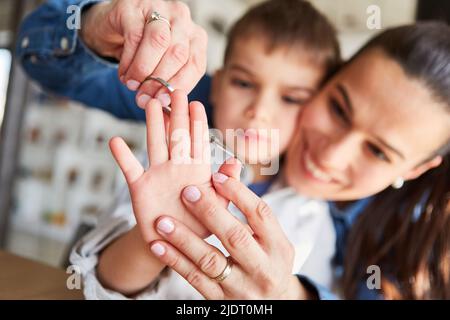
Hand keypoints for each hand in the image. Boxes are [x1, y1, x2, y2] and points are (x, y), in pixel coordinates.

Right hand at [80, 0, 206, 102]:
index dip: (180, 86)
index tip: (164, 103)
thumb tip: (168, 108)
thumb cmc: (142, 52)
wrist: (112, 28)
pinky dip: (128, 61)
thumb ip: (169, 82)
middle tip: (144, 99)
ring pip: (158, 42)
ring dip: (144, 70)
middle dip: (160, 81)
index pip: (195, 64)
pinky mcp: (134, 5)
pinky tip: (124, 74)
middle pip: (178, 53)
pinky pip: (134, 37)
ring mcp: (159, 8)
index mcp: (195, 37)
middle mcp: (182, 19)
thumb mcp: (162, 67)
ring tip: (133, 86)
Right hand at [109, 90, 215, 242]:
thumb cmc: (200, 224)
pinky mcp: (140, 188)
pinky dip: (122, 156)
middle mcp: (177, 167)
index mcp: (197, 170)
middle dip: (177, 114)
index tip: (196, 103)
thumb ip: (226, 186)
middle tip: (175, 91)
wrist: (175, 244)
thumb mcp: (219, 207)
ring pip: (155, 144)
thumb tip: (234, 162)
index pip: (198, 141)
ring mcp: (157, 175)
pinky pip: (129, 169)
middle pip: (176, 136)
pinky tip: (115, 141)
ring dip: (153, 125)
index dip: (197, 122)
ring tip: (151, 104)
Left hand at [148, 174, 310, 299]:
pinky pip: (195, 279)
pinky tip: (158, 246)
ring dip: (184, 239)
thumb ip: (251, 210)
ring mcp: (241, 287)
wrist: (272, 306)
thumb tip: (230, 166)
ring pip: (210, 260)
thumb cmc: (268, 261)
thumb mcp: (271, 239)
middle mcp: (263, 268)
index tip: (216, 176)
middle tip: (187, 192)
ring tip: (162, 221)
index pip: (260, 214)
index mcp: (278, 247)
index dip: (238, 193)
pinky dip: (175, 261)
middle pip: (235, 237)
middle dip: (210, 212)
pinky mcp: (220, 300)